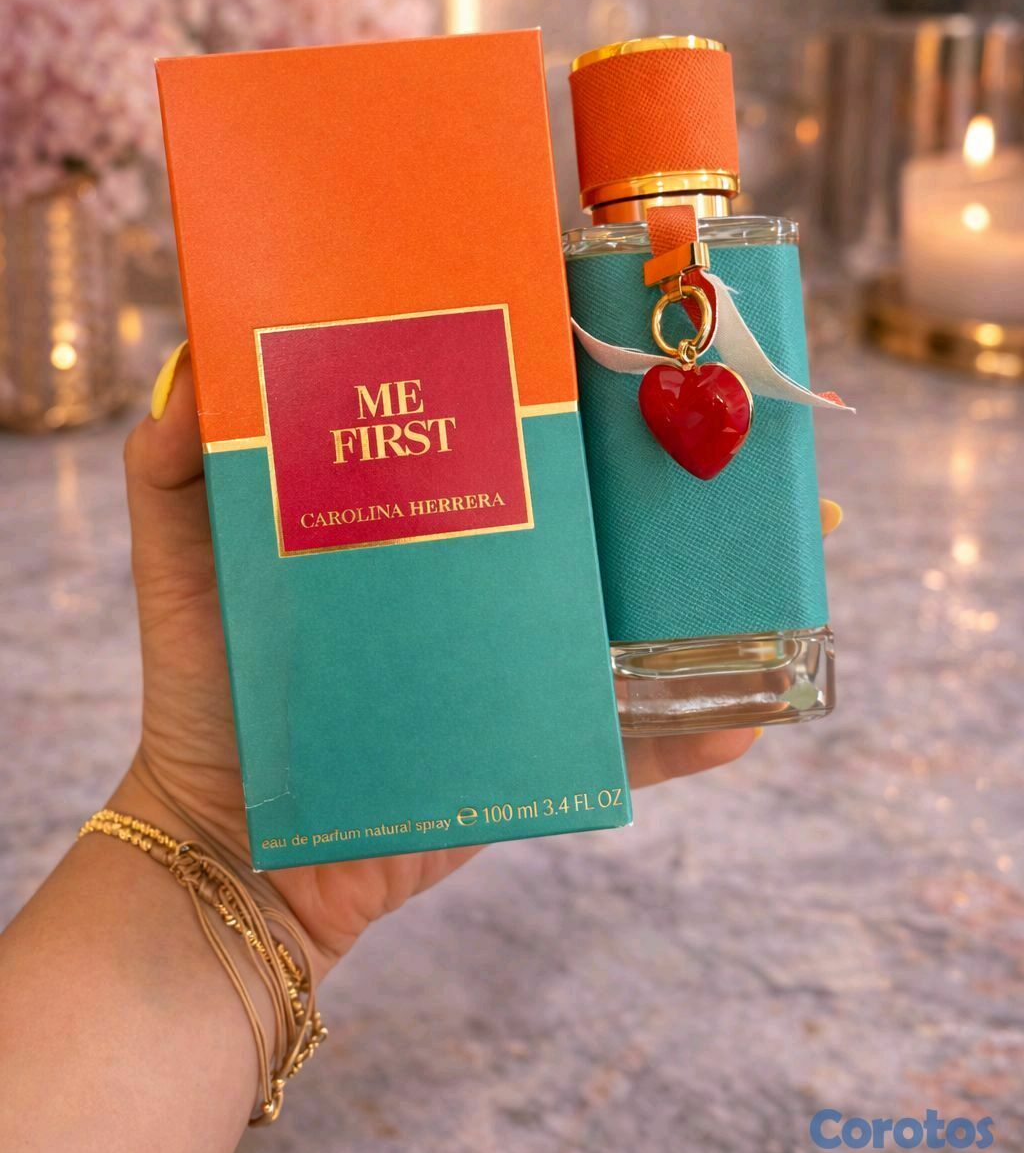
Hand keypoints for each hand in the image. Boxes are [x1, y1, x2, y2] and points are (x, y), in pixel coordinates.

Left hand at [123, 343, 841, 980]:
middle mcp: (479, 566)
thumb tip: (195, 365)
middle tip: (735, 407)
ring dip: (711, 574)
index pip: (496, 414)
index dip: (557, 362)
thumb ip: (171, 465)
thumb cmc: (205, 691)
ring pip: (632, 606)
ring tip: (784, 527)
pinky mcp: (530, 741)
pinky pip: (626, 742)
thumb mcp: (180, 560)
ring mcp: (514, 655)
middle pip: (590, 498)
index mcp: (418, 506)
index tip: (620, 307)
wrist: (234, 844)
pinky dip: (690, 736)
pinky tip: (754, 713)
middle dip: (667, 451)